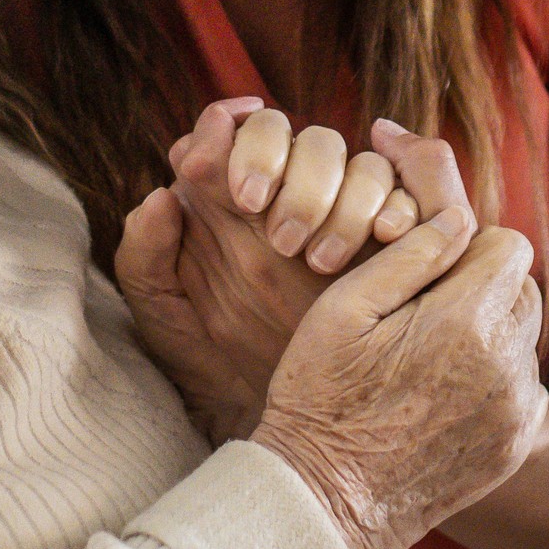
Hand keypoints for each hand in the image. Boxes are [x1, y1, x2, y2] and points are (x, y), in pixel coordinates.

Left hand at [115, 109, 464, 439]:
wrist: (270, 417)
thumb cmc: (210, 363)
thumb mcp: (163, 318)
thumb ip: (143, 256)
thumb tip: (161, 195)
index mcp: (224, 197)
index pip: (228, 130)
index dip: (234, 141)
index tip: (241, 192)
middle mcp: (283, 189)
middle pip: (295, 132)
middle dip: (293, 172)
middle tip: (281, 236)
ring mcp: (339, 208)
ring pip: (353, 157)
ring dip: (342, 198)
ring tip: (322, 260)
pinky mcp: (389, 236)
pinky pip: (404, 194)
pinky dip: (396, 207)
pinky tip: (383, 239)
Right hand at [251, 214, 547, 548]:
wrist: (324, 501)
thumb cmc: (320, 397)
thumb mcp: (343, 309)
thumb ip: (409, 255)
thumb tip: (459, 218)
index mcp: (465, 319)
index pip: (508, 245)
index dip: (470, 245)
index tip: (431, 268)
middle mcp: (506, 363)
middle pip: (524, 289)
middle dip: (483, 286)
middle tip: (424, 311)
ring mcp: (515, 410)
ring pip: (525, 338)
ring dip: (490, 333)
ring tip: (428, 356)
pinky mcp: (513, 445)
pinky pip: (524, 388)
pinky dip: (495, 381)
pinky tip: (442, 395)